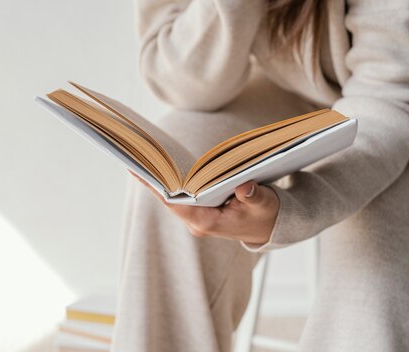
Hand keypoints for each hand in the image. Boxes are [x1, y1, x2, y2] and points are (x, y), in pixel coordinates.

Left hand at [129, 171, 278, 244]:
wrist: (270, 227)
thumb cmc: (267, 215)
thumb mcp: (265, 204)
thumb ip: (254, 196)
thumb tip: (244, 185)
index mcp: (208, 223)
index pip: (176, 205)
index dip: (159, 189)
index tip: (143, 173)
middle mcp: (198, 223)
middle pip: (170, 200)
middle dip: (155, 179)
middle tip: (138, 157)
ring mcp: (197, 217)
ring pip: (173, 198)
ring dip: (161, 180)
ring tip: (144, 158)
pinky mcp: (200, 211)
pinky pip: (181, 196)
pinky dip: (172, 182)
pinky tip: (161, 166)